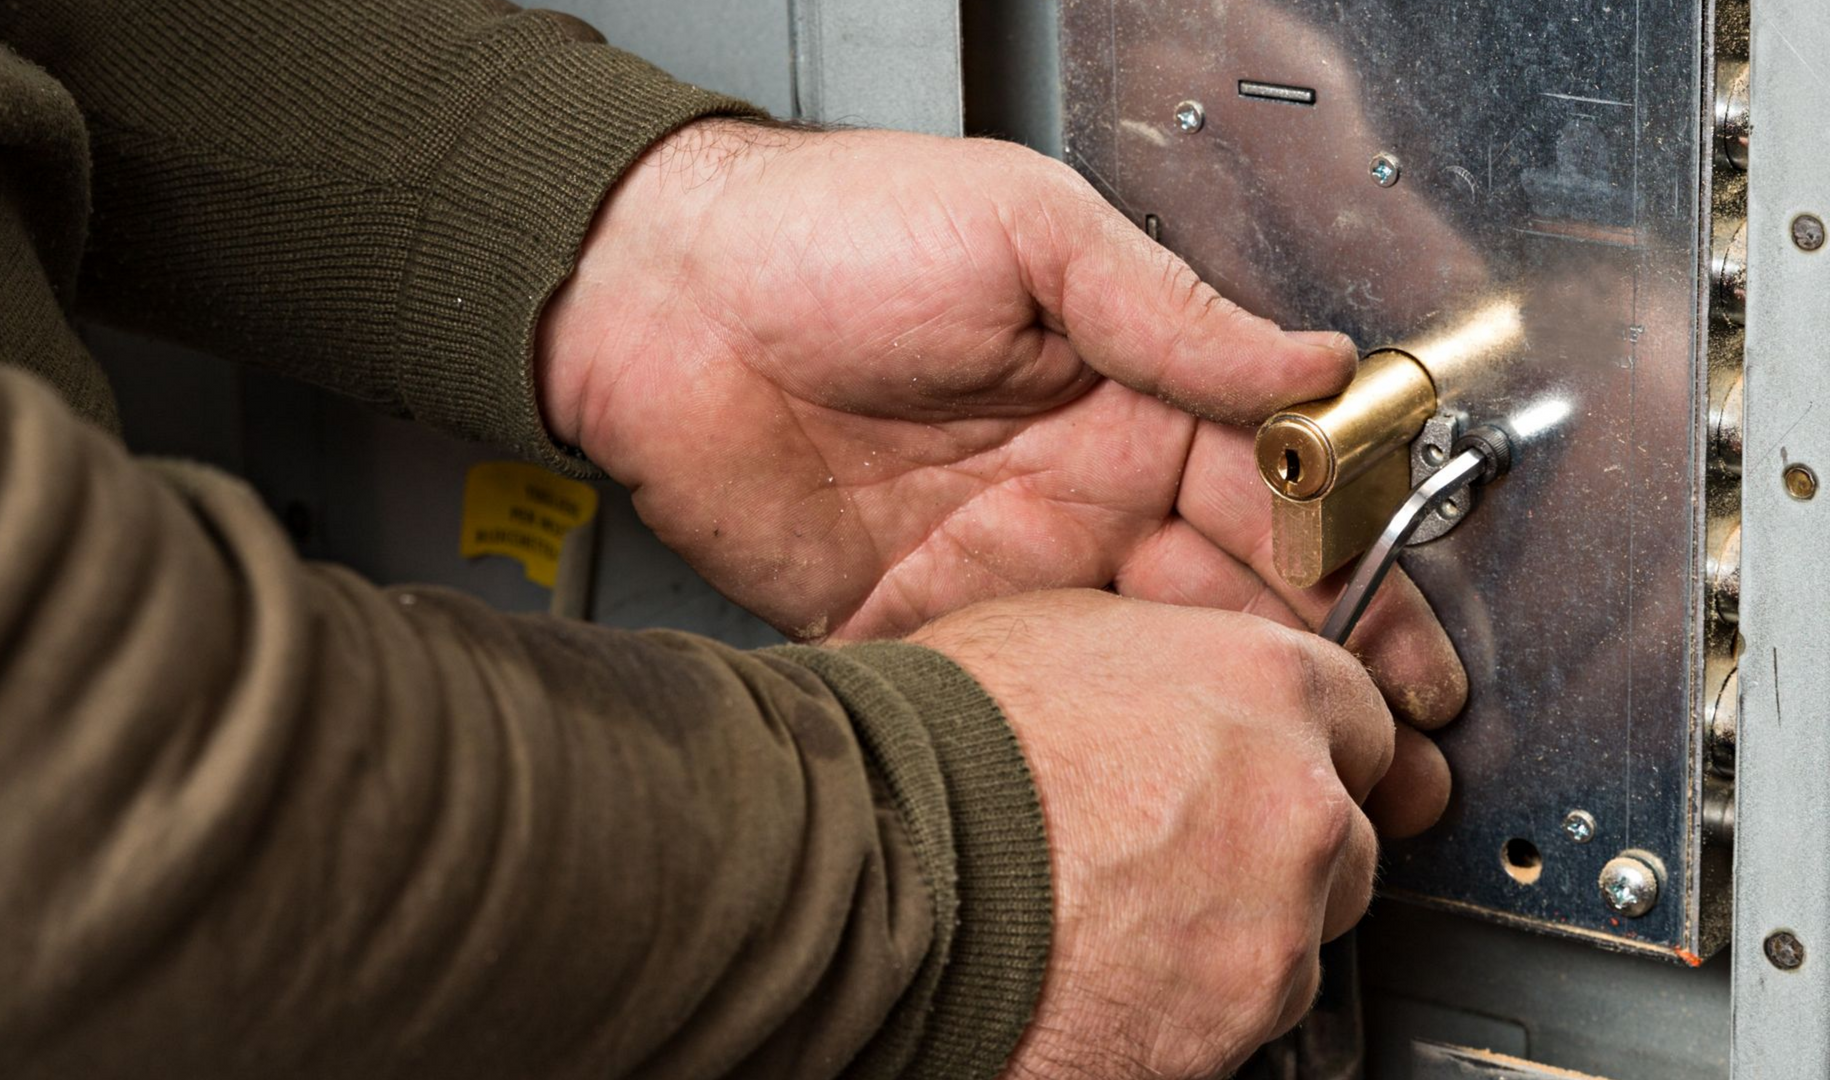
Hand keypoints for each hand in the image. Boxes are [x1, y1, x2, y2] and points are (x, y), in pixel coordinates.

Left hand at [541, 120, 1464, 726]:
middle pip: (1229, 596)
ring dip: (1221, 724)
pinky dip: (1093, 745)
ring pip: (1142, 665)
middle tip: (1395, 746)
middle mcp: (1077, 483)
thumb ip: (1170, 312)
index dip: (1344, 563)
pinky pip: (1030, 698)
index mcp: (1123, 387)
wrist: (656, 303)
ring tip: (1300, 787)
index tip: (1404, 636)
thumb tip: (1308, 362)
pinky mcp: (922, 627)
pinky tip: (1150, 784)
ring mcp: (1005, 562)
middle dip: (1318, 670)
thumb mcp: (1027, 231)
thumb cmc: (825, 231)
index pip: (1269, 488)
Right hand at [910, 590, 1448, 1079]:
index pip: (1362, 716)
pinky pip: (1245, 1014)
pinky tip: (1111, 967)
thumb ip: (1166, 663)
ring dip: (1239, 929)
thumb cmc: (943, 746)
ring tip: (1126, 914)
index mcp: (1265, 682)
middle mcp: (1297, 802)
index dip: (1308, 744)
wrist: (881, 866)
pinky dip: (1194, 1002)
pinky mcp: (1235, 1027)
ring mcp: (1275, 924)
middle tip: (1181, 849)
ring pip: (1300, 935)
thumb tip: (1173, 688)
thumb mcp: (1062, 632)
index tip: (1278, 765)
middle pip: (1343, 834)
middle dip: (1281, 846)